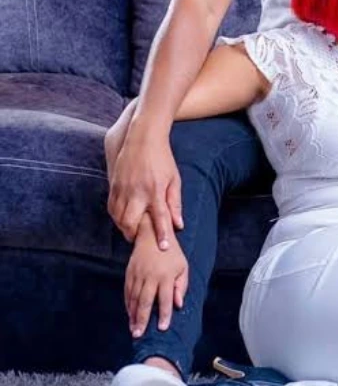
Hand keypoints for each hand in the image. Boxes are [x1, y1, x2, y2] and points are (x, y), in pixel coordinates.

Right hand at [107, 124, 182, 247]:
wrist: (143, 137)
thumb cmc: (163, 159)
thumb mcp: (174, 179)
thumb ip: (175, 203)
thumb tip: (178, 224)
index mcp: (155, 190)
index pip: (160, 217)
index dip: (161, 234)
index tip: (163, 248)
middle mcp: (137, 191)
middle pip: (130, 222)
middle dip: (133, 234)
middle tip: (139, 238)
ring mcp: (123, 188)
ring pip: (117, 217)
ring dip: (123, 227)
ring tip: (131, 230)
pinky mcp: (113, 184)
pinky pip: (111, 207)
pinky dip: (116, 216)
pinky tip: (122, 219)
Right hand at [125, 221, 188, 337]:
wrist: (153, 234)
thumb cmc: (172, 253)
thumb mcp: (183, 267)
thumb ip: (181, 286)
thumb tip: (178, 305)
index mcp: (166, 275)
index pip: (165, 298)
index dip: (164, 314)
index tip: (162, 328)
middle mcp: (151, 276)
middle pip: (145, 301)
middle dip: (142, 319)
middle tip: (139, 335)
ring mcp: (138, 274)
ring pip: (134, 298)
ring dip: (133, 315)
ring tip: (133, 329)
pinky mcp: (130, 273)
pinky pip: (127, 292)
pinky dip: (127, 304)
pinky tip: (129, 314)